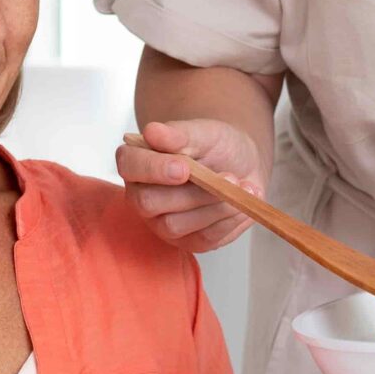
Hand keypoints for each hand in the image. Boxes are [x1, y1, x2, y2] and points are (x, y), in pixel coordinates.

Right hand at [116, 118, 265, 253]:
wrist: (239, 164)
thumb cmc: (214, 146)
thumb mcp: (204, 132)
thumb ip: (179, 134)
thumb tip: (152, 131)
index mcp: (137, 162)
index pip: (129, 166)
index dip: (153, 169)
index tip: (183, 167)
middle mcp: (142, 196)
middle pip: (149, 202)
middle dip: (193, 193)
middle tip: (230, 177)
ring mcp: (162, 223)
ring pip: (177, 225)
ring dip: (216, 207)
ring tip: (244, 186)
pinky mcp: (188, 242)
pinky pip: (203, 239)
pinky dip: (229, 221)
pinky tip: (244, 202)